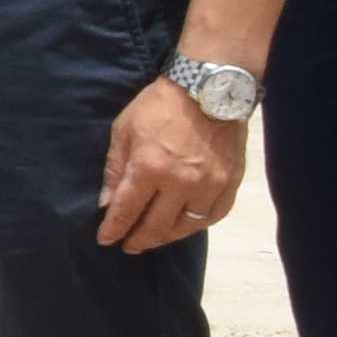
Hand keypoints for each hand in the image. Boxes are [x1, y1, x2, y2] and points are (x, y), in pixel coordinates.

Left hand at [99, 77, 241, 253]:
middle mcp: (180, 183)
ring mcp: (209, 185)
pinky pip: (213, 216)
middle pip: (156, 225)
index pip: (126, 210)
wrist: (209, 90)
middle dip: (138, 240)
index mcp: (149, 168)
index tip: (105, 240)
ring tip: (153, 239)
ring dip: (166, 237)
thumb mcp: (124, 131)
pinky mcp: (230, 183)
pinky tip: (184, 227)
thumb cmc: (159, 107)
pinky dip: (196, 226)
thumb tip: (107, 202)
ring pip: (186, 226)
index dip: (114, 229)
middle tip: (128, 246)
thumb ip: (115, 169)